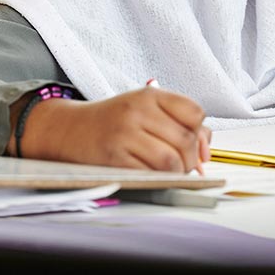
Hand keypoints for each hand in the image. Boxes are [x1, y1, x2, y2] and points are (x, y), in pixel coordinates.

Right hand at [9, 87, 210, 172]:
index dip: (199, 131)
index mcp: (151, 95)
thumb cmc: (115, 120)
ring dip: (177, 173)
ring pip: (170, 160)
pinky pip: (148, 174)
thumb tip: (206, 152)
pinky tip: (153, 176)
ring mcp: (125, 134)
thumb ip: (181, 123)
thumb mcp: (146, 110)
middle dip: (191, 159)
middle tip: (185, 166)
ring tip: (171, 173)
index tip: (192, 141)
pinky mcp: (113, 157)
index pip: (194, 112)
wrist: (69, 129)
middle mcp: (138, 111)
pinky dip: (158, 180)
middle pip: (185, 139)